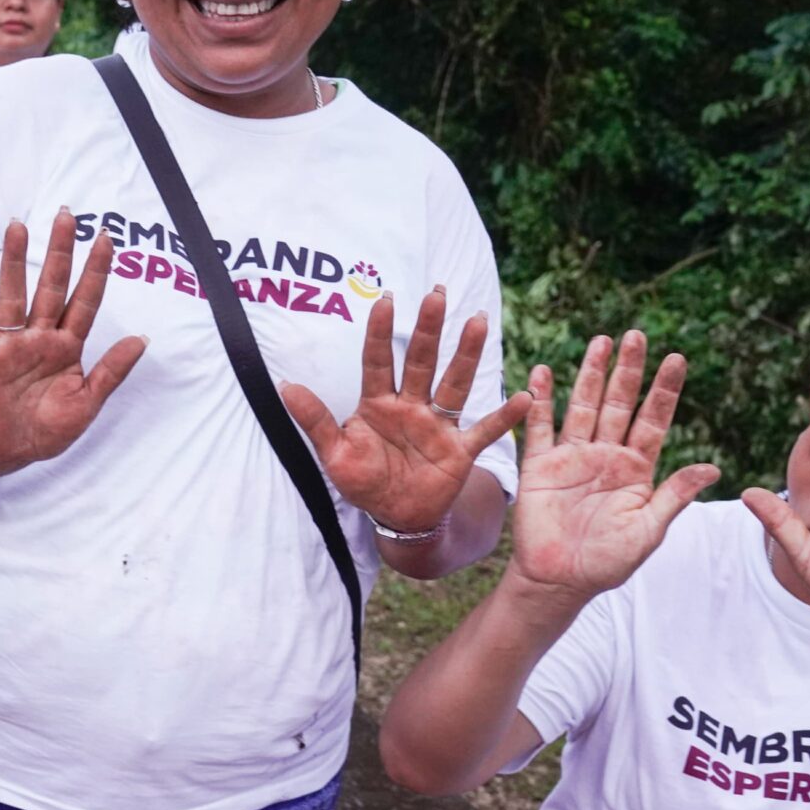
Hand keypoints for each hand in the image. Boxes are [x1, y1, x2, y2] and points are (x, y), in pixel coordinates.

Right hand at [0, 209, 147, 476]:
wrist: (9, 455)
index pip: (86, 301)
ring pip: (13, 296)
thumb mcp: (87, 404)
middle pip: (52, 287)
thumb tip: (142, 339)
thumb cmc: (48, 430)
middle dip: (59, 252)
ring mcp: (9, 347)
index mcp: (68, 348)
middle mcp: (40, 339)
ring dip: (13, 263)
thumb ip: (112, 372)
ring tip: (16, 227)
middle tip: (65, 215)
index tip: (107, 238)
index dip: (97, 271)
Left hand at [281, 288, 529, 534]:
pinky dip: (504, 417)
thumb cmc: (364, 482)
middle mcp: (411, 406)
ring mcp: (438, 425)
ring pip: (453, 383)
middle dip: (428, 328)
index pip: (377, 361)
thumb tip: (286, 385)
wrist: (396, 516)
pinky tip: (524, 396)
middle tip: (437, 293)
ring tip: (477, 321)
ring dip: (466, 354)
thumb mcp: (334, 455)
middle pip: (420, 361)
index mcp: (378, 404)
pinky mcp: (459, 450)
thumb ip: (316, 421)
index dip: (379, 332)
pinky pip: (484, 430)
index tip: (384, 299)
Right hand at [509, 330, 719, 597]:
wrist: (560, 581)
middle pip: (619, 403)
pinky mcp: (539, 467)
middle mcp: (605, 456)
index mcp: (635, 469)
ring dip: (590, 374)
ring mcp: (571, 458)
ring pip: (583, 406)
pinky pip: (539, 428)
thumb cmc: (608, 562)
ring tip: (600, 342)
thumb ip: (674, 495)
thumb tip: (712, 468)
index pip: (653, 420)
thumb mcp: (649, 530)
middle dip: (628, 370)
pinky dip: (539, 401)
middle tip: (636, 335)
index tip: (676, 359)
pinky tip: (540, 374)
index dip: (664, 391)